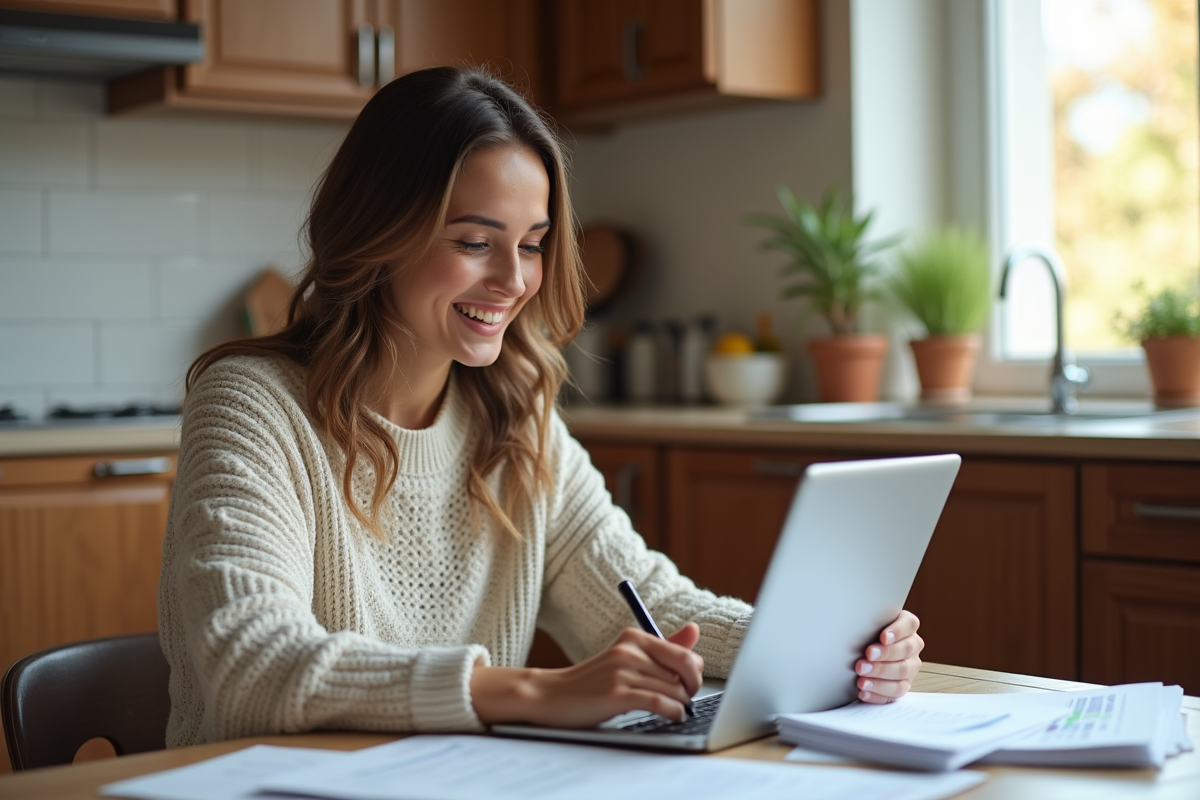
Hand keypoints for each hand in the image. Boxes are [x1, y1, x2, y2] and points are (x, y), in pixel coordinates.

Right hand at [471, 623, 702, 726]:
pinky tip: (673, 716)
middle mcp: (629, 650)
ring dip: (682, 705)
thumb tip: (694, 630)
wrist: (550, 696)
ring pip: (673, 689)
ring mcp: (622, 672)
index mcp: (634, 638)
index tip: (688, 685)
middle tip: (686, 700)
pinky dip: (673, 712)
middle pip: (683, 671)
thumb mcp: (626, 658)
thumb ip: (663, 647)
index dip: (694, 673)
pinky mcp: (616, 695)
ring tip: (676, 711)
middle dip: (691, 690)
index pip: (684, 653)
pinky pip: (659, 702)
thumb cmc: (591, 681)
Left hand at [855, 610, 922, 703]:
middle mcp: (913, 645)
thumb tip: (851, 621)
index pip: (909, 624)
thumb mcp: (867, 623)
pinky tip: (863, 691)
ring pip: (902, 672)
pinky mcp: (904, 684)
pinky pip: (895, 692)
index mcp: (907, 626)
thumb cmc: (865, 633)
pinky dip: (878, 693)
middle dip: (885, 654)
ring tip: (861, 678)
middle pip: (905, 649)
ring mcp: (910, 666)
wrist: (862, 650)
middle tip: (867, 656)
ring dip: (880, 675)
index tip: (883, 637)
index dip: (897, 631)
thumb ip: (868, 621)